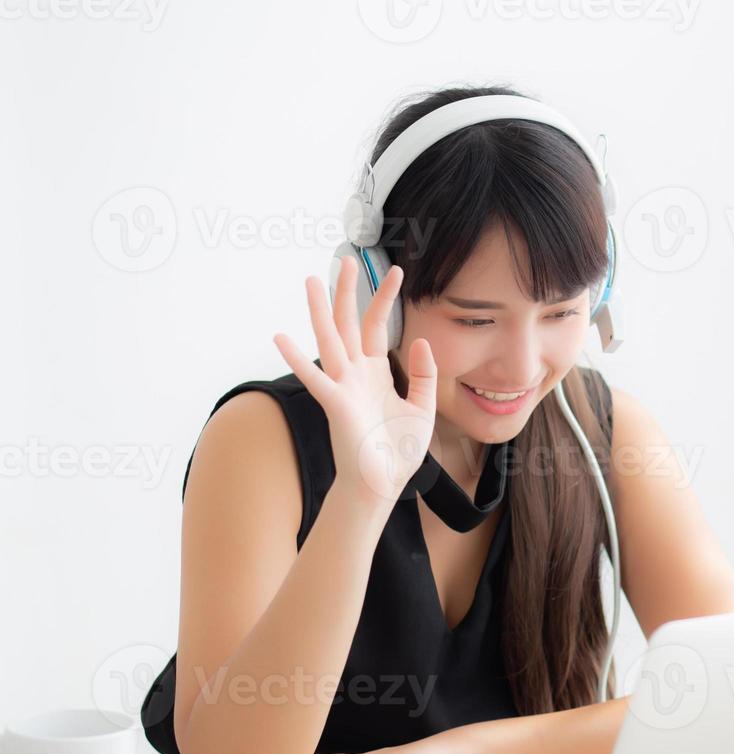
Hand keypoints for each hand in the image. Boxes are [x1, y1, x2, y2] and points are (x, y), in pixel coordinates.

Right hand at [272, 259, 437, 507]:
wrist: (383, 485)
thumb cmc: (399, 451)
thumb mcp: (423, 407)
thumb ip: (424, 375)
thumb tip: (421, 342)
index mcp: (375, 373)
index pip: (377, 326)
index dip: (385, 299)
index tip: (397, 271)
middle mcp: (355, 374)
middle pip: (349, 324)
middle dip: (348, 292)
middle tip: (348, 258)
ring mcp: (343, 387)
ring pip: (329, 341)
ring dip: (320, 311)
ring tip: (312, 281)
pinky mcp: (336, 405)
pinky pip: (315, 378)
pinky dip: (296, 359)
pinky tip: (280, 337)